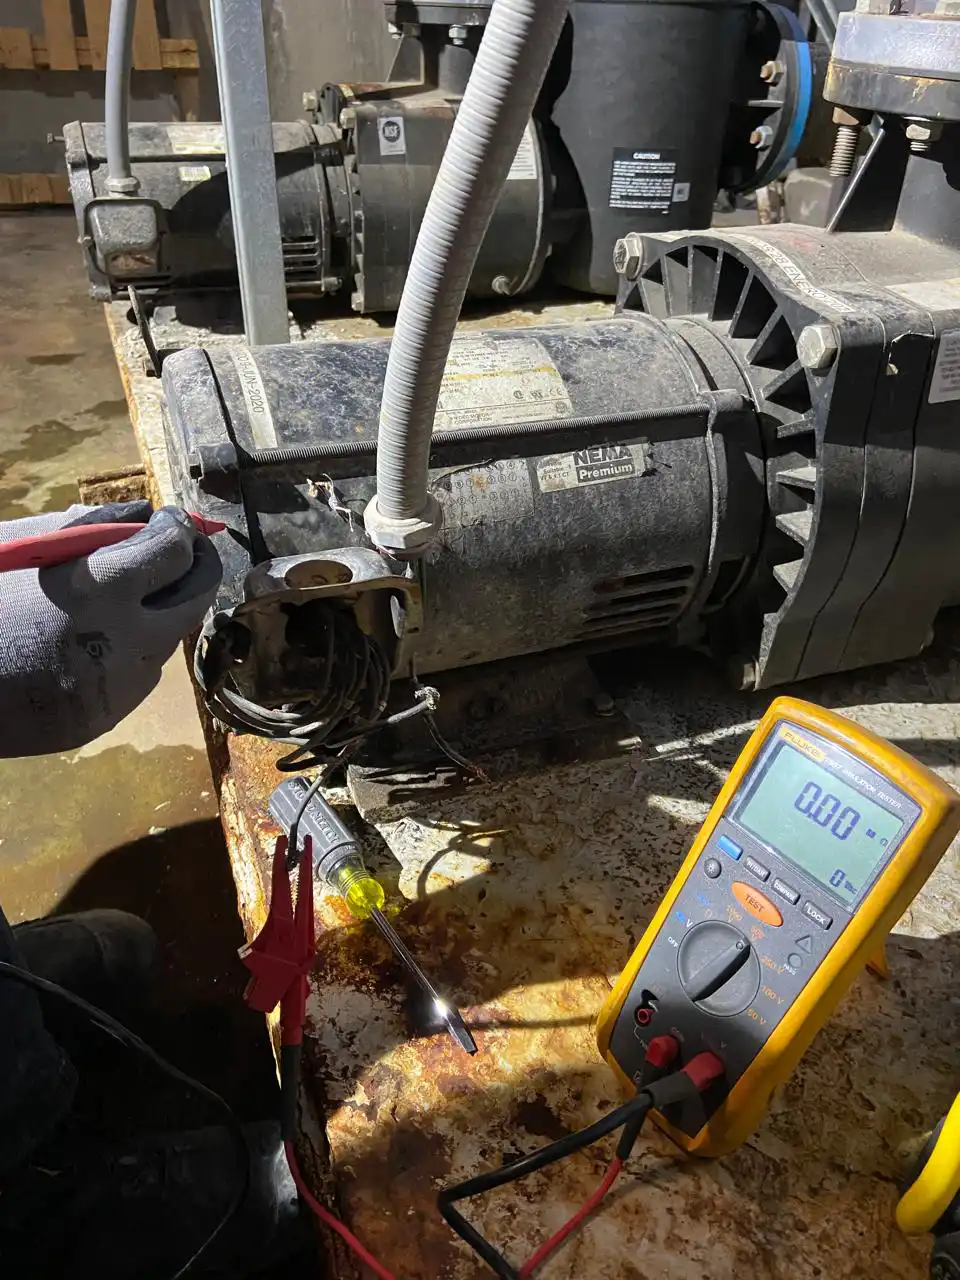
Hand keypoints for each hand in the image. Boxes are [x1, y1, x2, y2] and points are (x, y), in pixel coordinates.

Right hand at [0, 502, 221, 755]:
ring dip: (159, 614)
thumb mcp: (20, 545)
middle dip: (194, 570)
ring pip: (167, 642)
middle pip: (195, 600)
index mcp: (96, 589)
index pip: (175, 552)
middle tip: (182, 553)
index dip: (180, 530)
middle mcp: (121, 642)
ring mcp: (116, 689)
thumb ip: (88, 528)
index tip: (172, 522)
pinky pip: (137, 678)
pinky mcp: (103, 720)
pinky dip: (130, 653)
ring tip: (126, 598)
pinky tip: (96, 640)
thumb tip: (141, 519)